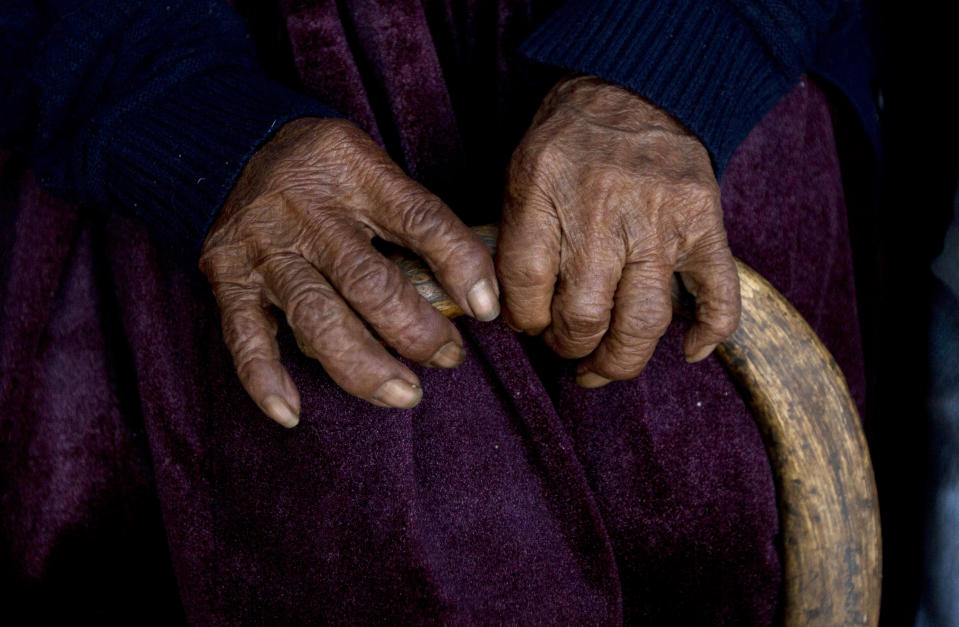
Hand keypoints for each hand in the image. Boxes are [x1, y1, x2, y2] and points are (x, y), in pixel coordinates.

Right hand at [200, 118, 498, 425]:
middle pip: (369, 282)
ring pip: (316, 317)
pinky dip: (266, 379)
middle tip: (448, 358)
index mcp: (356, 175)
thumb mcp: (373, 166)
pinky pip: (245, 336)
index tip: (487, 308)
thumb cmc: (322, 166)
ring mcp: (265, 248)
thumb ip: (414, 218)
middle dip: (416, 331)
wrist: (230, 143)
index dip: (461, 265)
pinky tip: (292, 413)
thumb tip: (473, 286)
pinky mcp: (228, 278)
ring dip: (364, 367)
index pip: (420, 220)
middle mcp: (309, 212)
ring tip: (404, 394)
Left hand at [497, 75, 739, 386]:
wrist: (637, 86)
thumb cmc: (571, 137)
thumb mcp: (521, 172)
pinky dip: (710, 331)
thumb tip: (512, 309)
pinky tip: (690, 350)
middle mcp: (602, 212)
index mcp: (546, 194)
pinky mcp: (704, 226)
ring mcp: (660, 222)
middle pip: (584, 316)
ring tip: (604, 366)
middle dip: (568, 347)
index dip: (523, 321)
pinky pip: (719, 293)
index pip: (525, 289)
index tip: (528, 324)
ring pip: (644, 321)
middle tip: (566, 346)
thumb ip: (515, 237)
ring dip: (621, 360)